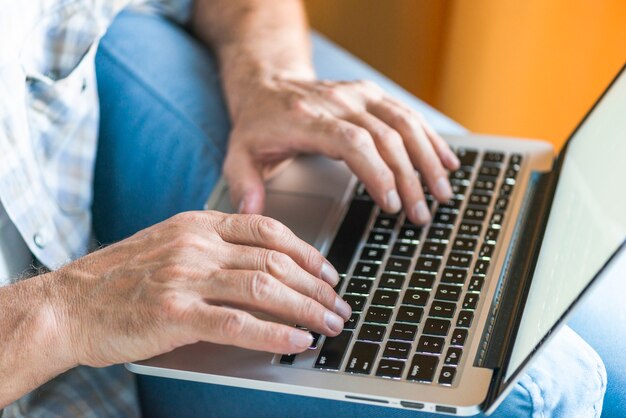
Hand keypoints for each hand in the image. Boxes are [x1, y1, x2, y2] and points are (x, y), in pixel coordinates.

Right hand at [50, 211, 349, 367]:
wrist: (68, 303)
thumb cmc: (120, 279)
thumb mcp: (170, 245)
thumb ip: (213, 249)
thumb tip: (263, 269)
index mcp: (198, 225)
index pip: (268, 230)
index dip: (307, 252)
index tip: (328, 271)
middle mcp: (196, 246)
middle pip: (275, 261)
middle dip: (316, 286)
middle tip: (338, 305)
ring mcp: (185, 277)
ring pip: (264, 289)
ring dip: (306, 309)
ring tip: (329, 324)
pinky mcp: (174, 313)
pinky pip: (238, 323)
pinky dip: (274, 333)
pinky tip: (297, 340)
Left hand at [223, 77, 459, 223]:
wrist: (268, 82)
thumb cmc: (258, 122)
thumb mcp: (238, 153)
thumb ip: (243, 184)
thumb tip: (252, 211)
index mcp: (306, 119)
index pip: (352, 143)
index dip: (377, 172)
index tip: (391, 205)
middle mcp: (337, 103)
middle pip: (385, 137)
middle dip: (408, 179)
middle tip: (420, 215)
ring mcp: (357, 96)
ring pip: (404, 124)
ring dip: (427, 160)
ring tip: (443, 193)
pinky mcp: (371, 95)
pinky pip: (407, 114)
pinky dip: (429, 139)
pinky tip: (447, 161)